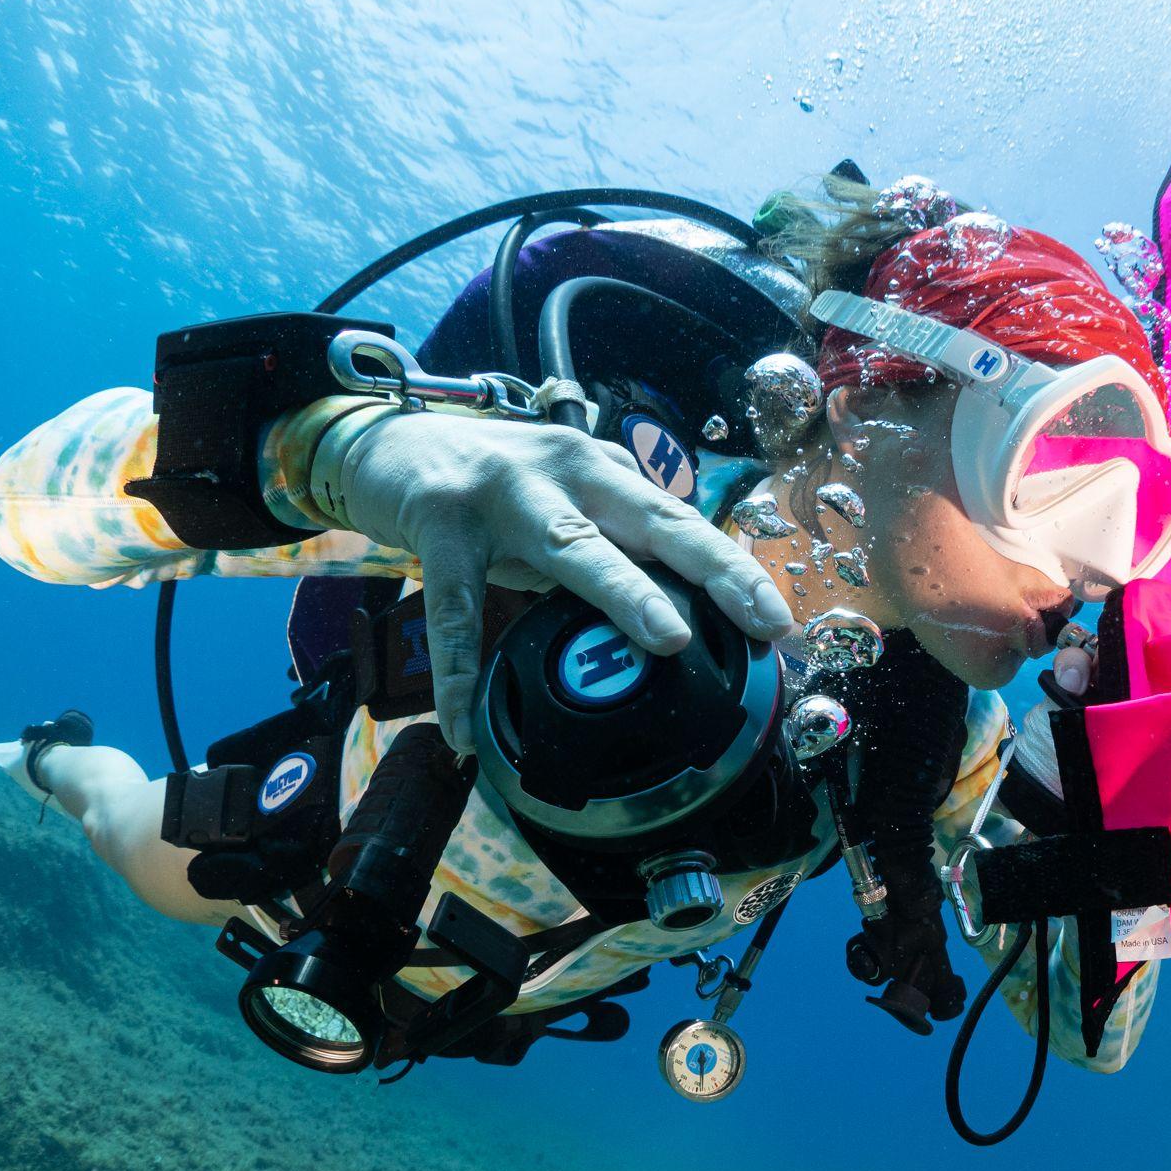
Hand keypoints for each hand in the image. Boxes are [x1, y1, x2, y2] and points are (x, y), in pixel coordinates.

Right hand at [337, 410, 796, 751]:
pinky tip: (462, 728)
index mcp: (606, 475)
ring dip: (622, 589)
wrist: (391, 442)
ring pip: (572, 546)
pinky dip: (458, 673)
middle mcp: (568, 472)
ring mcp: (504, 493)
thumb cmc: (496, 489)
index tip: (779, 620)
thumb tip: (683, 621)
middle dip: (715, 569)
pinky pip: (455, 609)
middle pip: (655, 521)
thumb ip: (616, 548)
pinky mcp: (441, 521)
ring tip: (666, 637)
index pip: (683, 522)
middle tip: (763, 619)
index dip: (734, 570)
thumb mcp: (567, 506)